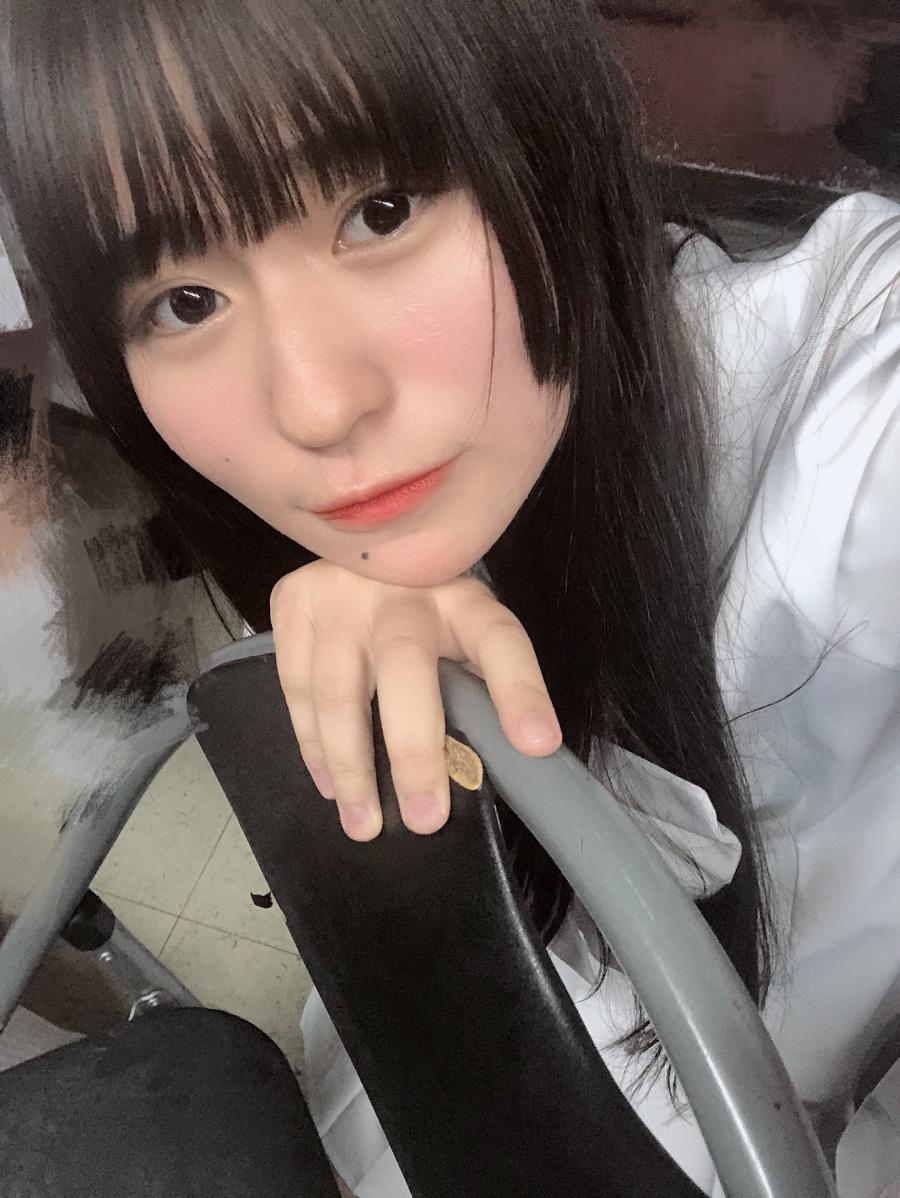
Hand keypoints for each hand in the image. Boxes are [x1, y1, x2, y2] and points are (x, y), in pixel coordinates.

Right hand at [269, 559, 561, 840]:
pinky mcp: (293, 601)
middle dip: (414, 751)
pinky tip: (330, 784)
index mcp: (463, 600)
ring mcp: (340, 591)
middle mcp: (401, 588)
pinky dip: (311, 744)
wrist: (360, 546)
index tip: (537, 743)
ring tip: (364, 824)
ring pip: (338, 687)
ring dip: (351, 765)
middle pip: (406, 666)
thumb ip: (480, 688)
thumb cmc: (427, 615)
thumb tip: (507, 763)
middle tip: (425, 819)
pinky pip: (295, 686)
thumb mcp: (466, 637)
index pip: (499, 639)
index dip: (520, 692)